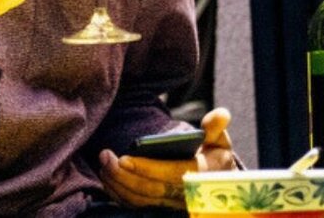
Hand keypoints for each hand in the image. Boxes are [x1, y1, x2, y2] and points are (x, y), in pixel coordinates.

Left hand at [97, 107, 237, 210]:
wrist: (217, 183)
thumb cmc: (214, 156)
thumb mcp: (220, 140)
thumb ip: (217, 127)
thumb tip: (220, 115)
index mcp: (200, 176)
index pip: (171, 174)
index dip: (147, 168)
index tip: (125, 157)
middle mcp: (184, 195)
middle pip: (150, 190)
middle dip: (124, 175)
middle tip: (105, 156)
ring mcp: (170, 205)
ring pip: (139, 200)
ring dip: (117, 183)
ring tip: (103, 161)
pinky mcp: (158, 208)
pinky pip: (135, 205)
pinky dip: (118, 193)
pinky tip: (107, 175)